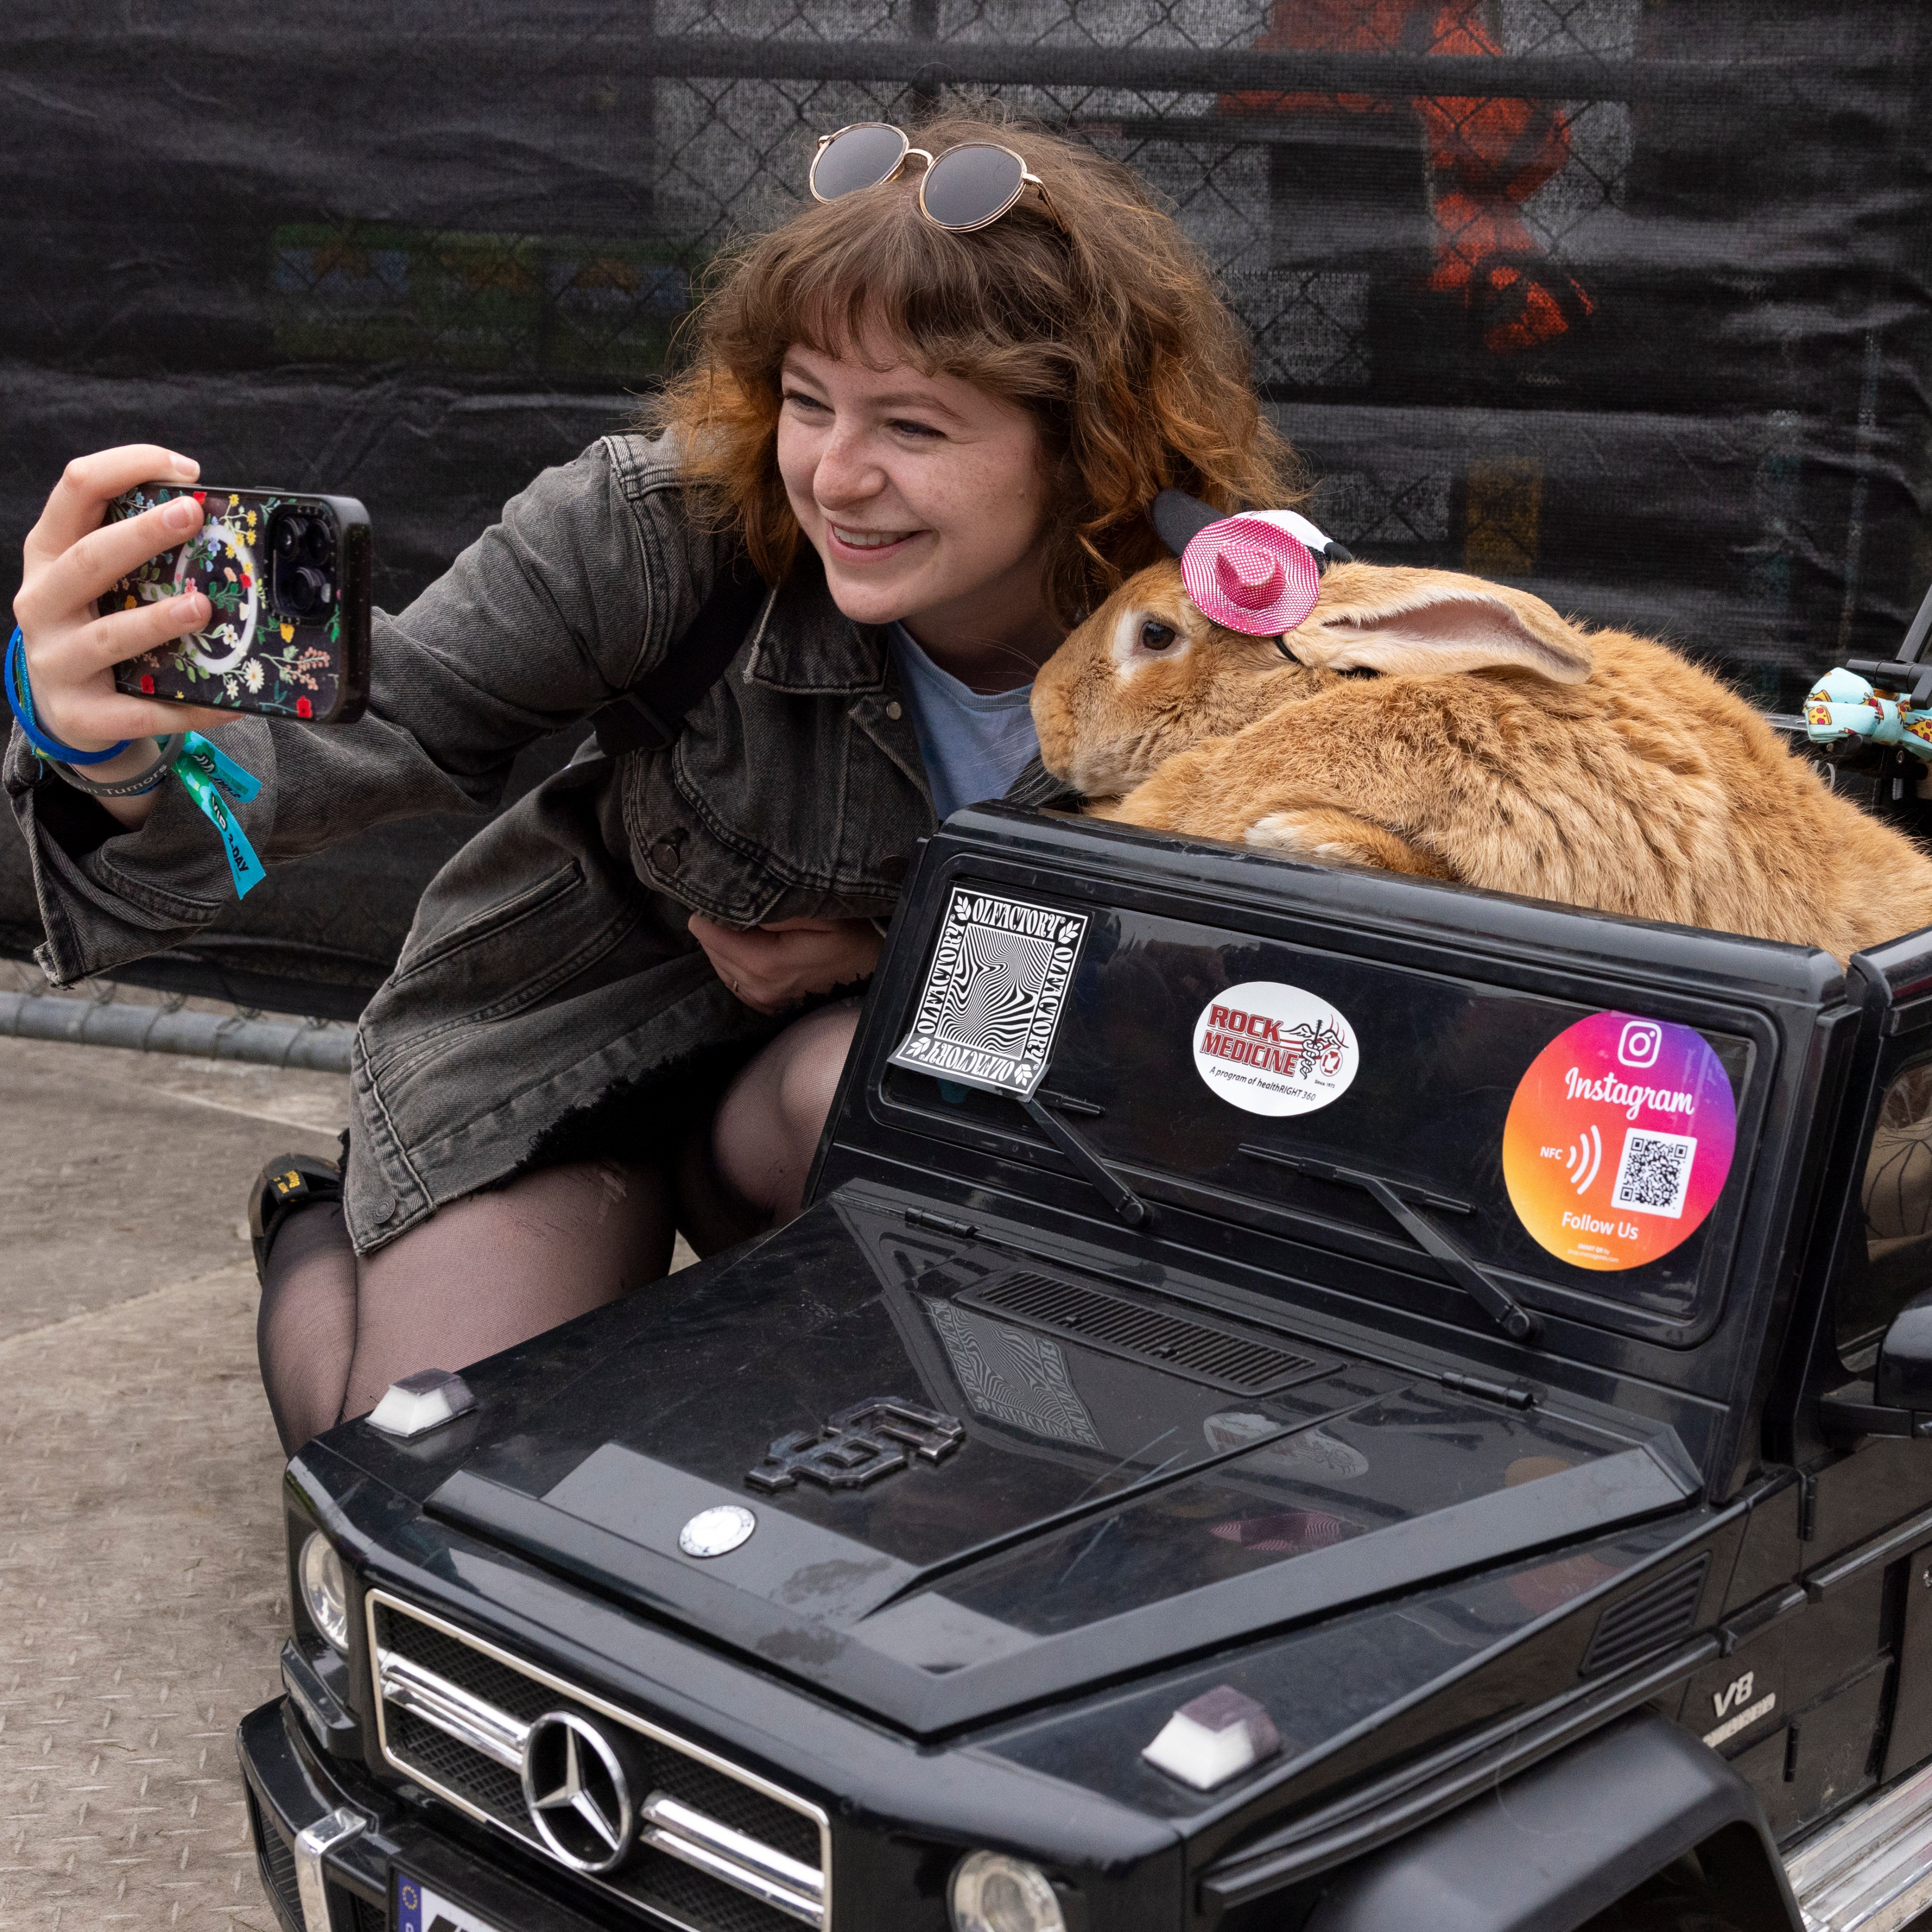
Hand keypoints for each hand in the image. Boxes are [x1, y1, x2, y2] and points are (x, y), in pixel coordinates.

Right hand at [13, 446, 239, 759]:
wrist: (67, 709)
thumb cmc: (95, 626)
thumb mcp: (99, 581)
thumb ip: (136, 550)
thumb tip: (214, 516)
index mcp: (48, 555)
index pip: (76, 490)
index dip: (126, 467)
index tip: (187, 471)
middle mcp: (42, 602)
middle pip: (88, 559)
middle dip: (141, 534)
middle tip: (192, 514)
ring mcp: (56, 660)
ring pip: (108, 636)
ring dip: (158, 620)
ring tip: (203, 607)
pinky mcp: (81, 714)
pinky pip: (139, 712)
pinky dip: (188, 708)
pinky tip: (229, 704)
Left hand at [688, 913, 881, 1014]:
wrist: (875, 970)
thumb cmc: (854, 936)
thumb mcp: (823, 913)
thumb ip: (775, 907)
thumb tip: (733, 897)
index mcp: (765, 964)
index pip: (706, 929)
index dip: (716, 906)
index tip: (736, 891)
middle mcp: (756, 988)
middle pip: (708, 944)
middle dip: (723, 922)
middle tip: (753, 905)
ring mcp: (760, 1000)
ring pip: (717, 959)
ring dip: (730, 939)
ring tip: (759, 923)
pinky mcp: (764, 1003)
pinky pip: (732, 975)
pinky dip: (739, 956)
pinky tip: (761, 943)